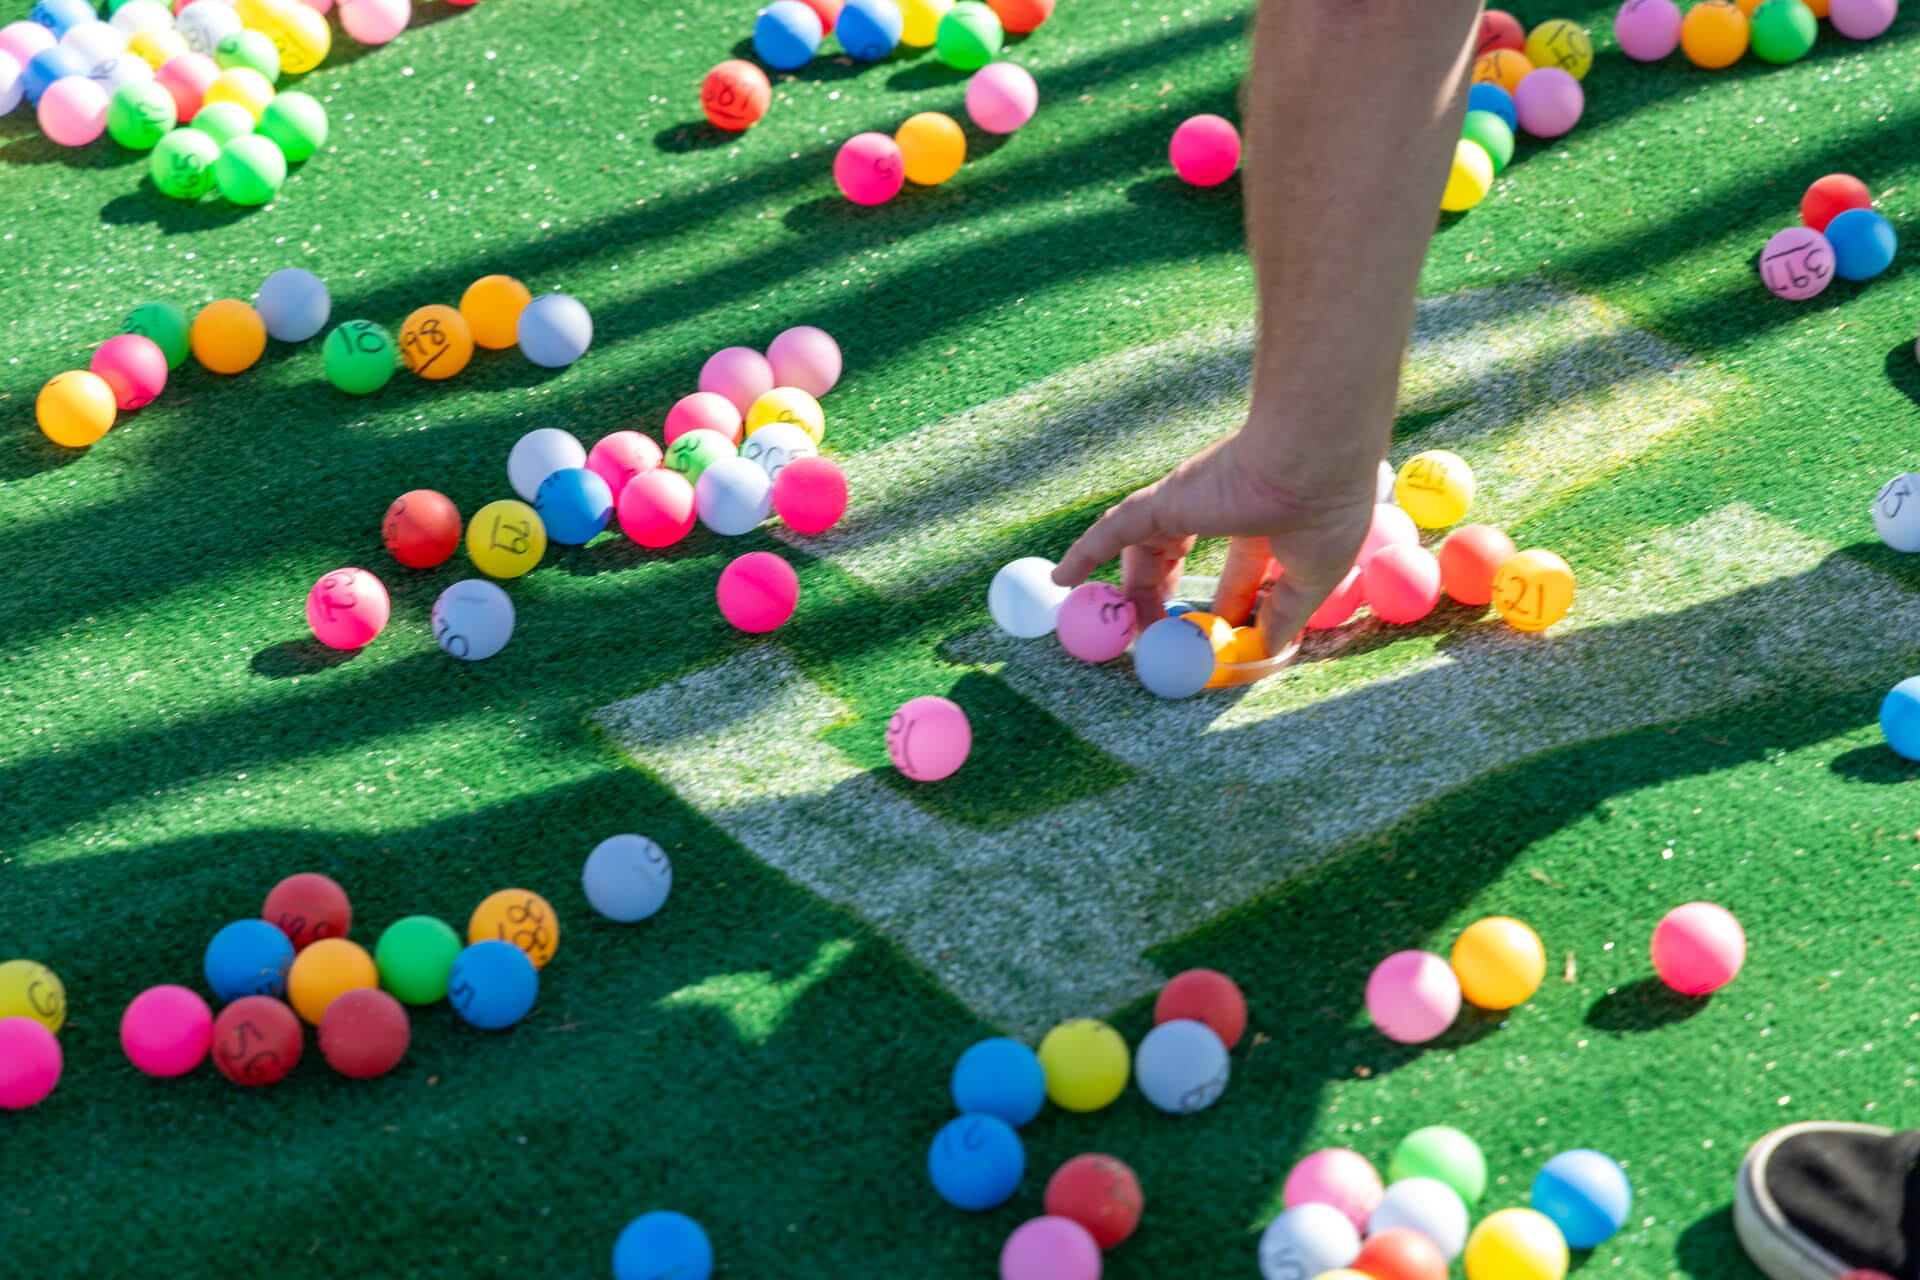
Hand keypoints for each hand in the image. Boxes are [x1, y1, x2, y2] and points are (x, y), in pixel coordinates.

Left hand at [1050, 424, 1379, 654]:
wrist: (1309, 460)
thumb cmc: (1323, 510)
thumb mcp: (1311, 575)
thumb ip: (1286, 613)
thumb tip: (1268, 649)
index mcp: (1262, 523)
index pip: (1237, 570)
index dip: (1227, 606)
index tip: (1218, 638)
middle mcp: (1218, 508)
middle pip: (1178, 558)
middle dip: (1167, 599)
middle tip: (1159, 637)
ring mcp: (1184, 502)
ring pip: (1142, 549)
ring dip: (1130, 590)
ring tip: (1123, 628)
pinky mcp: (1160, 502)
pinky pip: (1111, 531)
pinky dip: (1085, 554)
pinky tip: (1063, 579)